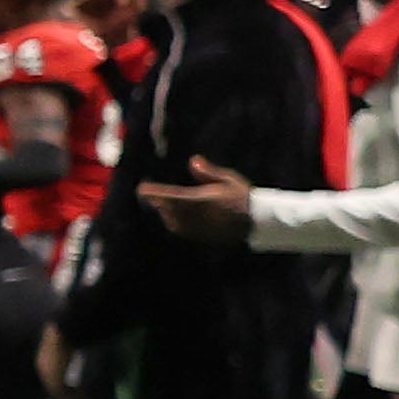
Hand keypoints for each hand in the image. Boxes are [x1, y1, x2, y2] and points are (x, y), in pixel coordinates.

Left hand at [138, 155, 259, 244]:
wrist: (257, 222)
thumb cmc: (243, 197)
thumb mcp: (228, 179)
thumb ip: (208, 172)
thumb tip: (192, 160)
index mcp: (198, 199)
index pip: (168, 195)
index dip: (153, 192)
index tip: (141, 188)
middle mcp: (193, 215)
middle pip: (166, 209)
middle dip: (157, 202)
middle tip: (149, 195)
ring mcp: (196, 228)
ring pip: (171, 221)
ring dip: (165, 213)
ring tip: (162, 205)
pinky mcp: (201, 237)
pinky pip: (181, 230)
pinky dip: (174, 223)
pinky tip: (176, 218)